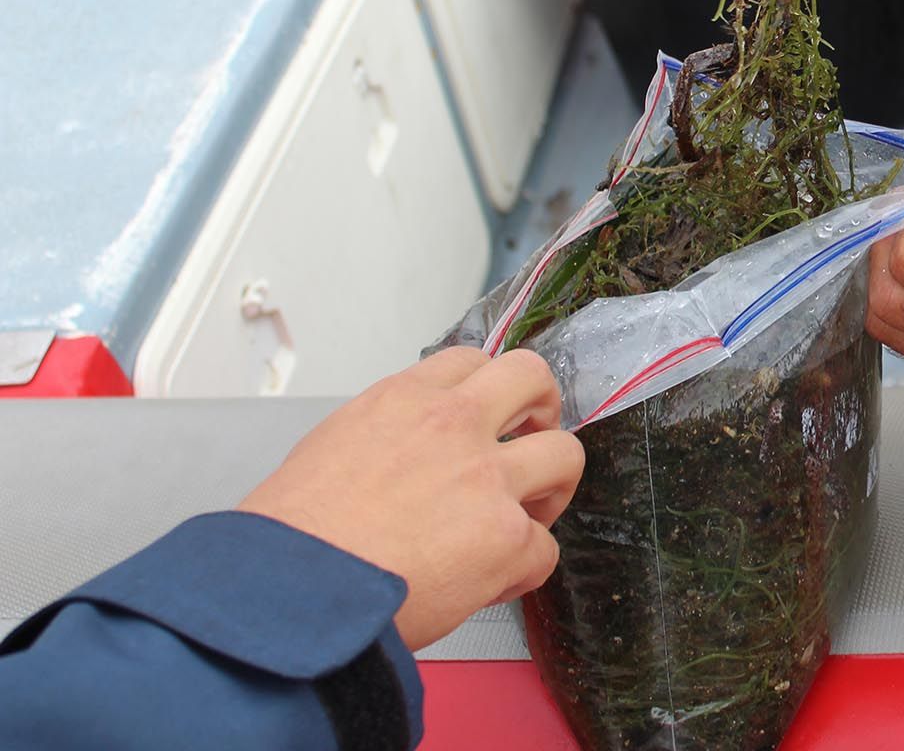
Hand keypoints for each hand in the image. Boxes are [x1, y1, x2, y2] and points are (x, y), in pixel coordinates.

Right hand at [237, 348, 585, 650]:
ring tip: (526, 515)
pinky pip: (545, 549)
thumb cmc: (291, 537)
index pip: (471, 361)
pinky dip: (525, 569)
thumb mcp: (329, 447)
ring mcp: (488, 481)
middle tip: (531, 441)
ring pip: (566, 455)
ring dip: (553, 487)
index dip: (486, 390)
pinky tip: (494, 583)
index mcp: (405, 400)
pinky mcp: (506, 539)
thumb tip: (410, 459)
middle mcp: (455, 427)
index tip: (488, 415)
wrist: (288, 592)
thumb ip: (388, 436)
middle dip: (542, 408)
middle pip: (534, 378)